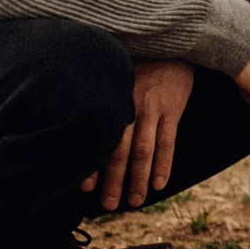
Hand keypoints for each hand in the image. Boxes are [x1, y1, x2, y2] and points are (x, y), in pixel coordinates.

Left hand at [88, 60, 193, 210]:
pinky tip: (159, 184)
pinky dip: (164, 164)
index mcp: (112, 100)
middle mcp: (129, 106)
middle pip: (120, 150)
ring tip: (133, 202)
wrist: (169, 44)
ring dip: (138, 179)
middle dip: (114, 180)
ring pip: (144, 150)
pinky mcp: (173, 109)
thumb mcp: (113, 75)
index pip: (99, 138)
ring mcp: (153, 108)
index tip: (84, 188)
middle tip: (108, 205)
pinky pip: (168, 141)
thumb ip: (99, 98)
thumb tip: (76, 125)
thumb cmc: (136, 62)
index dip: (92, 164)